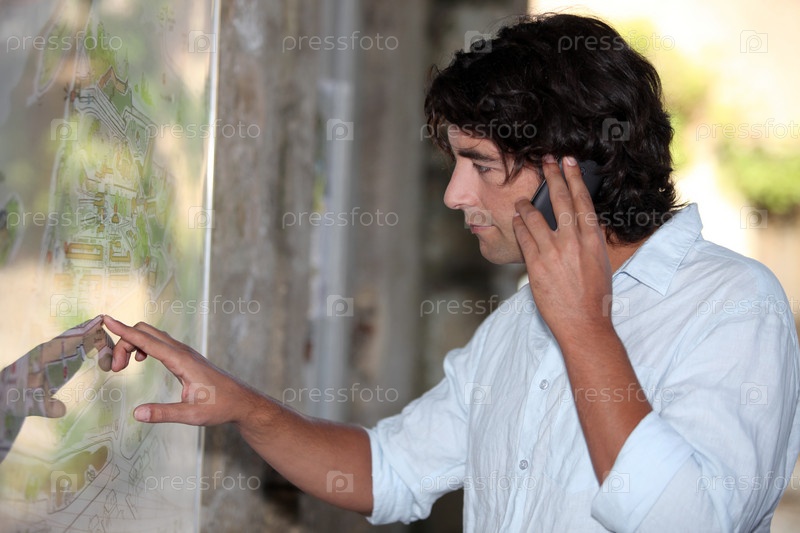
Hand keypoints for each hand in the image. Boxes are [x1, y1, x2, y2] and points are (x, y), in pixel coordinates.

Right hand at [103, 315, 253, 425]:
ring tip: (120, 367)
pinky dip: (143, 346)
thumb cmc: (220, 407)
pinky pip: (159, 343)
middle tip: (113, 368)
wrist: (241, 401)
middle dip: (124, 342)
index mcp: (182, 361)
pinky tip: (138, 361)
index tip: (106, 319)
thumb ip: (164, 413)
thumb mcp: (192, 415)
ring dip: (132, 344)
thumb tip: (137, 413)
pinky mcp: (185, 357)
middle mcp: (182, 352)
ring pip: (152, 336)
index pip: (148, 340)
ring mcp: (184, 352)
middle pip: (146, 332)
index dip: (125, 330)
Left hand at [512, 155, 612, 344]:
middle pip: (561, 199)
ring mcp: (553, 251)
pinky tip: (515, 220)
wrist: (583, 323)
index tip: (568, 162)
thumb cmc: (594, 296)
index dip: (574, 177)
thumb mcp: (600, 262)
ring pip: (535, 216)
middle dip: (553, 176)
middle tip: (546, 160)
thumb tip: (582, 222)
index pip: (582, 200)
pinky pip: (523, 236)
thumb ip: (589, 239)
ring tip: (520, 200)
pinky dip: (518, 225)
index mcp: (592, 238)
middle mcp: (574, 240)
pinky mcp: (536, 264)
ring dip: (526, 205)